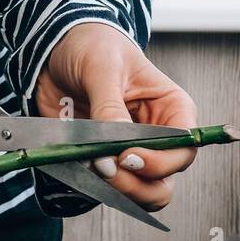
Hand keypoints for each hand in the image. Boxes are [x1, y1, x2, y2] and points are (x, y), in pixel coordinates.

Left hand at [36, 23, 196, 211]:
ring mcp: (130, 155)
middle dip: (136, 186)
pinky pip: (105, 190)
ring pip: (138, 195)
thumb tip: (113, 150)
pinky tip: (77, 169)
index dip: (161, 162)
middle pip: (163, 182)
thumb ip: (110, 108)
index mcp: (171, 110)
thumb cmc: (92, 46)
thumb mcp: (102, 67)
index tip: (127, 157)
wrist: (56, 49)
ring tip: (90, 167)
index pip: (184, 149)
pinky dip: (91, 189)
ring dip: (115, 191)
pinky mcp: (102, 164)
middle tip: (105, 170)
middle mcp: (157, 139)